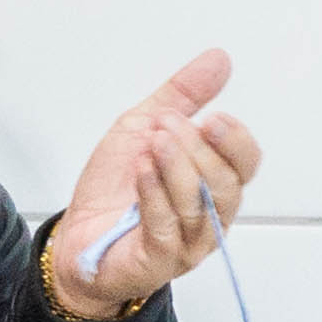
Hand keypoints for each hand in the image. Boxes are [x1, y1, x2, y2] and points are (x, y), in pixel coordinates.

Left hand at [45, 49, 261, 319]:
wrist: (77, 232)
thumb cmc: (115, 188)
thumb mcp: (144, 127)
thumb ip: (183, 95)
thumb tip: (218, 60)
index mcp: (213, 183)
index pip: (245, 164)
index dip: (234, 141)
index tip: (211, 119)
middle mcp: (209, 216)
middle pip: (227, 186)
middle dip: (198, 150)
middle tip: (168, 126)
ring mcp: (188, 243)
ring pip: (199, 207)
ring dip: (176, 168)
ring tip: (153, 143)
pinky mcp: (159, 261)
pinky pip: (166, 228)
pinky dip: (155, 194)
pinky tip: (142, 171)